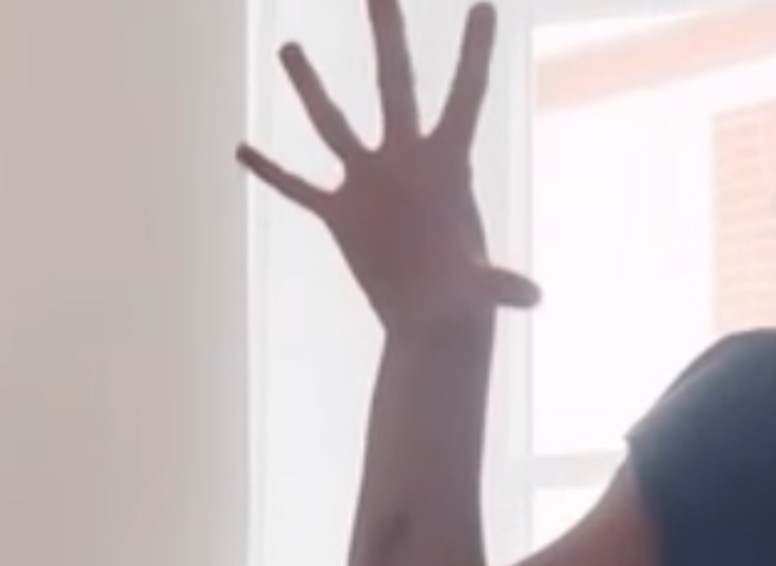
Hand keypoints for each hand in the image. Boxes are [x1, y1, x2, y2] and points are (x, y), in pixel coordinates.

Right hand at [237, 0, 537, 333]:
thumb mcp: (478, 289)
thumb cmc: (463, 302)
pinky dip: (271, 172)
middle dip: (387, 36)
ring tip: (288, 46)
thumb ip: (498, 284)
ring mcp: (369, 184)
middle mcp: (405, 161)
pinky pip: (298, 187)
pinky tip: (243, 149)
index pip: (465, 96)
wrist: (432, 324)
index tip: (486, 5)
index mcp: (445, 166)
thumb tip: (532, 297)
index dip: (475, 53)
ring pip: (332, 123)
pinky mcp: (341, 215)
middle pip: (393, 84)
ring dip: (309, 88)